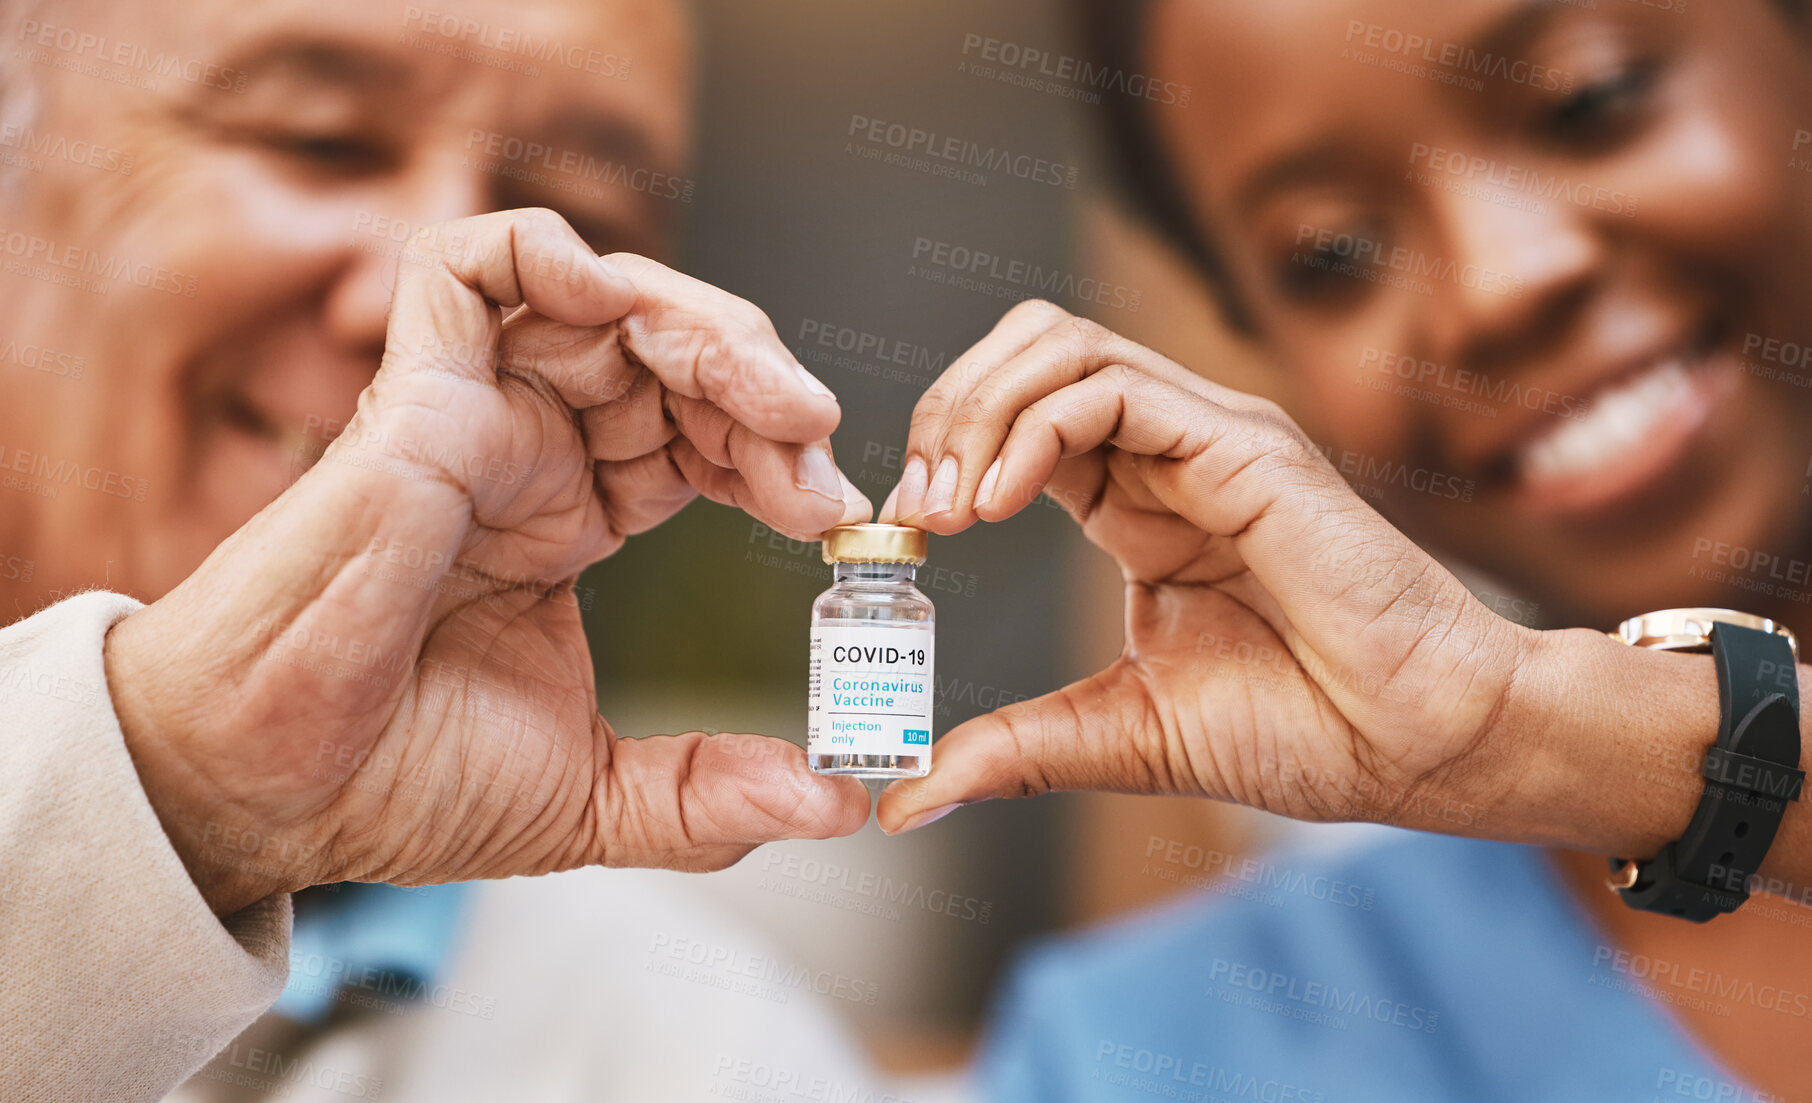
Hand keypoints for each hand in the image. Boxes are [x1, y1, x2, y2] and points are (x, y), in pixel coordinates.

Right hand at [104, 209, 871, 914]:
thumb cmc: (395, 783)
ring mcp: (470, 416)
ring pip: (601, 300)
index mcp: (568, 517)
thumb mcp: (593, 796)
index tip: (835, 516)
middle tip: (818, 445)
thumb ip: (712, 794)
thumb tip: (836, 801)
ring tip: (771, 402)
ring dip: (704, 328)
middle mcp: (526, 453)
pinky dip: (548, 254)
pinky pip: (466, 267)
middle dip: (761, 385)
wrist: (274, 797)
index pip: (697, 438)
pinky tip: (621, 303)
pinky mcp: (411, 395)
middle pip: (668, 358)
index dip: (774, 455)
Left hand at [873, 300, 1542, 835]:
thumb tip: (907, 798)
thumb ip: (1016, 748)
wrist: (1424, 744)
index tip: (904, 531)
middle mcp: (1169, 450)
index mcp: (1138, 502)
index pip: (1016, 417)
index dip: (945, 452)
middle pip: (1028, 352)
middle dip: (948, 409)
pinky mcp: (1244, 445)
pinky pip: (1112, 389)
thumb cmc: (1310, 730)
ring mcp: (1208, 436)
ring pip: (1061, 346)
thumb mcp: (1122, 734)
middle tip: (914, 506)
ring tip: (948, 503)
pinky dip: (1034, 428)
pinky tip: (999, 502)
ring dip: (978, 409)